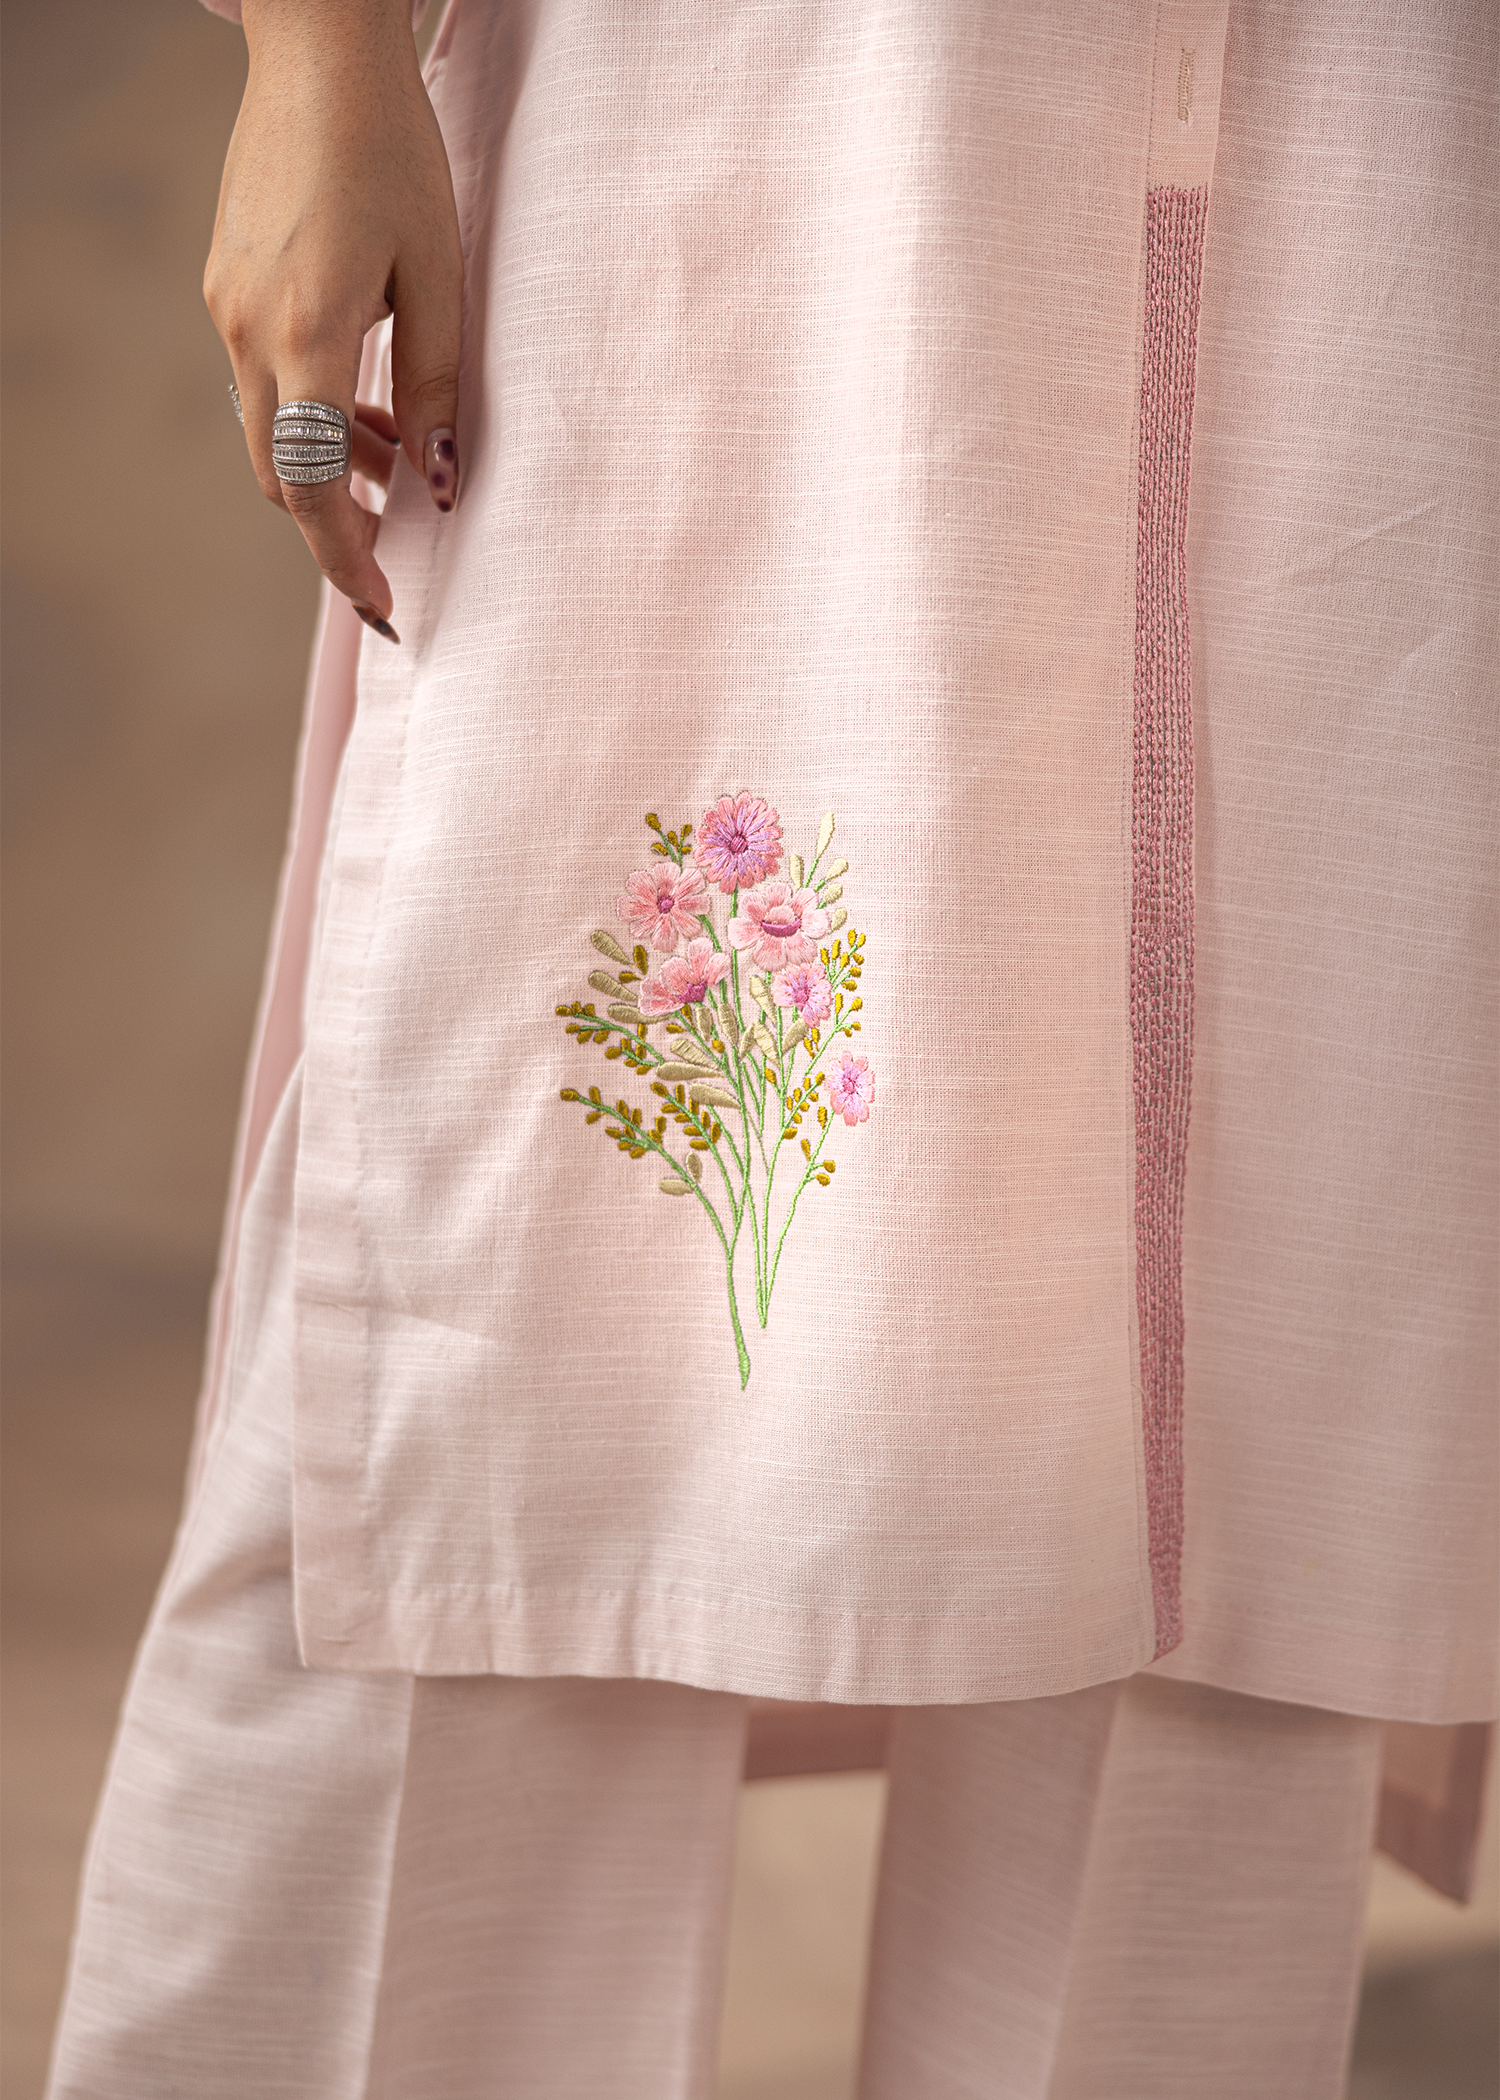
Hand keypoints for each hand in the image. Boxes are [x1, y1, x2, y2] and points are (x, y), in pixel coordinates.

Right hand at [205, 0, 463, 639]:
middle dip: (339, 527)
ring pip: (274, 432)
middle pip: (284, 476)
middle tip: (398, 552)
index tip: (385, 608)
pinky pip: (266, 382)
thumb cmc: (394, 153)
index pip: (316, 488)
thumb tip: (443, 484)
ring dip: (333, 467)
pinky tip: (367, 402)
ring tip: (402, 467)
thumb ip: (437, 387)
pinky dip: (314, 414)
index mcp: (305, 336)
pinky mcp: (225, 284)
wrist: (319, 53)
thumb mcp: (439, 276)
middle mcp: (248, 331)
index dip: (347, 560)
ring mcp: (225, 307)